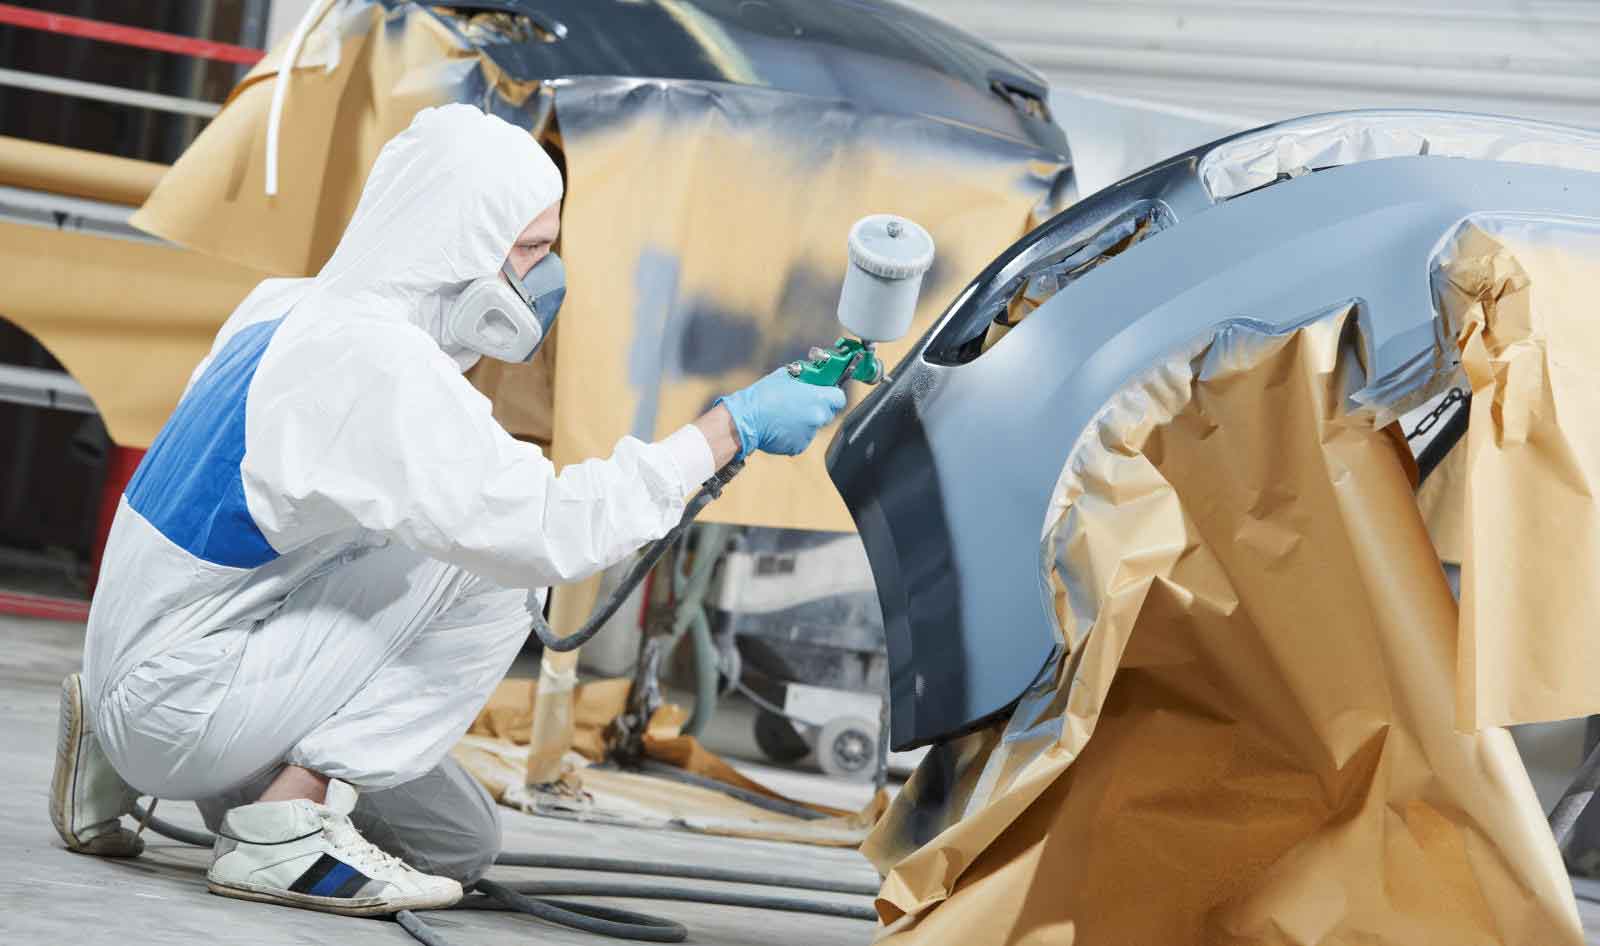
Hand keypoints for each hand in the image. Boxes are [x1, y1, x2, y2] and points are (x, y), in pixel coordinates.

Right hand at [715, 369, 847, 459]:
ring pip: (813, 426)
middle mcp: (818, 417)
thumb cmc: (764, 395)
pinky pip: (802, 438)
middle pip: (827, 413)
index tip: (825, 392)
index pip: (840, 398)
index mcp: (818, 398)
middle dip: (818, 408)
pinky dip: (795, 434)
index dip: (832, 394)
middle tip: (801, 402)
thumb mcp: (786, 376)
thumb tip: (810, 375)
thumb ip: (804, 377)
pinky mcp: (799, 446)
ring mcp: (809, 434)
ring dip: (805, 421)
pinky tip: (781, 426)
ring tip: (786, 415)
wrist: (747, 419)